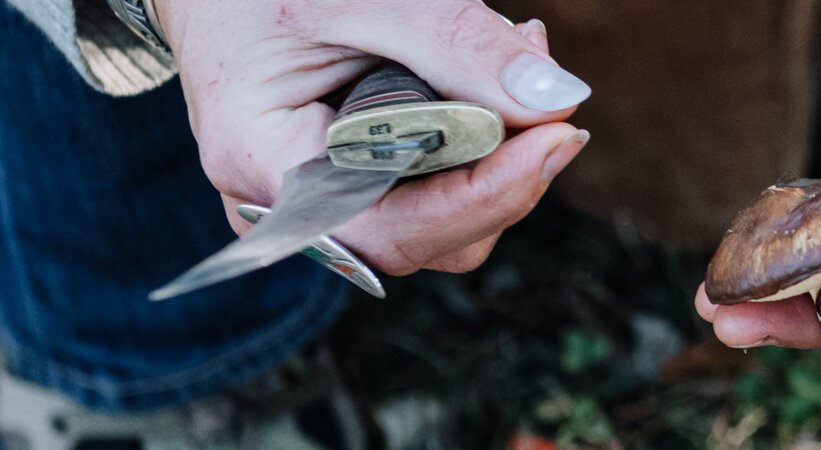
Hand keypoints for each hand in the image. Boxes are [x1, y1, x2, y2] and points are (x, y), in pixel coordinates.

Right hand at [151, 0, 591, 273]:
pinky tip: (484, 72)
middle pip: (434, 233)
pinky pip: (432, 187)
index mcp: (262, 165)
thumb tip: (555, 99)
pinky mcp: (354, 187)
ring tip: (508, 48)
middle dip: (504, 162)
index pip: (395, 229)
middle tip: (538, 63)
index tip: (558, 136)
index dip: (488, 196)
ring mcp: (321, 204)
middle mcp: (289, 208)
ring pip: (444, 217)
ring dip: (498, 147)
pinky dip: (474, 137)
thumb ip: (453, 43)